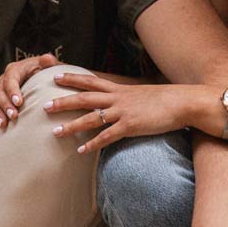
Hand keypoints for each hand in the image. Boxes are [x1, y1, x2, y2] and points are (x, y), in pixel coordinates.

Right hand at [0, 53, 59, 129]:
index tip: (19, 102)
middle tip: (13, 116)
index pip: (11, 79)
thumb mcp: (48, 66)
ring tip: (4, 124)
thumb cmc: (45, 73)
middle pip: (0, 92)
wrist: (41, 80)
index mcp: (15, 70)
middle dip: (6, 105)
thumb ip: (48, 62)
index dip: (13, 91)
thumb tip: (47, 58)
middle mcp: (4, 80)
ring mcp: (0, 92)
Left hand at [46, 73, 206, 153]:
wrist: (183, 102)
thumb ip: (127, 100)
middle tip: (44, 105)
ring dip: (72, 126)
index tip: (56, 76)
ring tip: (55, 133)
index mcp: (120, 90)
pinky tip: (81, 150)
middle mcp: (118, 98)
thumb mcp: (142, 95)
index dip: (73, 78)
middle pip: (84, 98)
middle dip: (63, 101)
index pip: (91, 81)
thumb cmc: (165, 100)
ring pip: (91, 118)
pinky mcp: (130, 126)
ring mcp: (123, 112)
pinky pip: (107, 136)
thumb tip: (118, 106)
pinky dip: (92, 143)